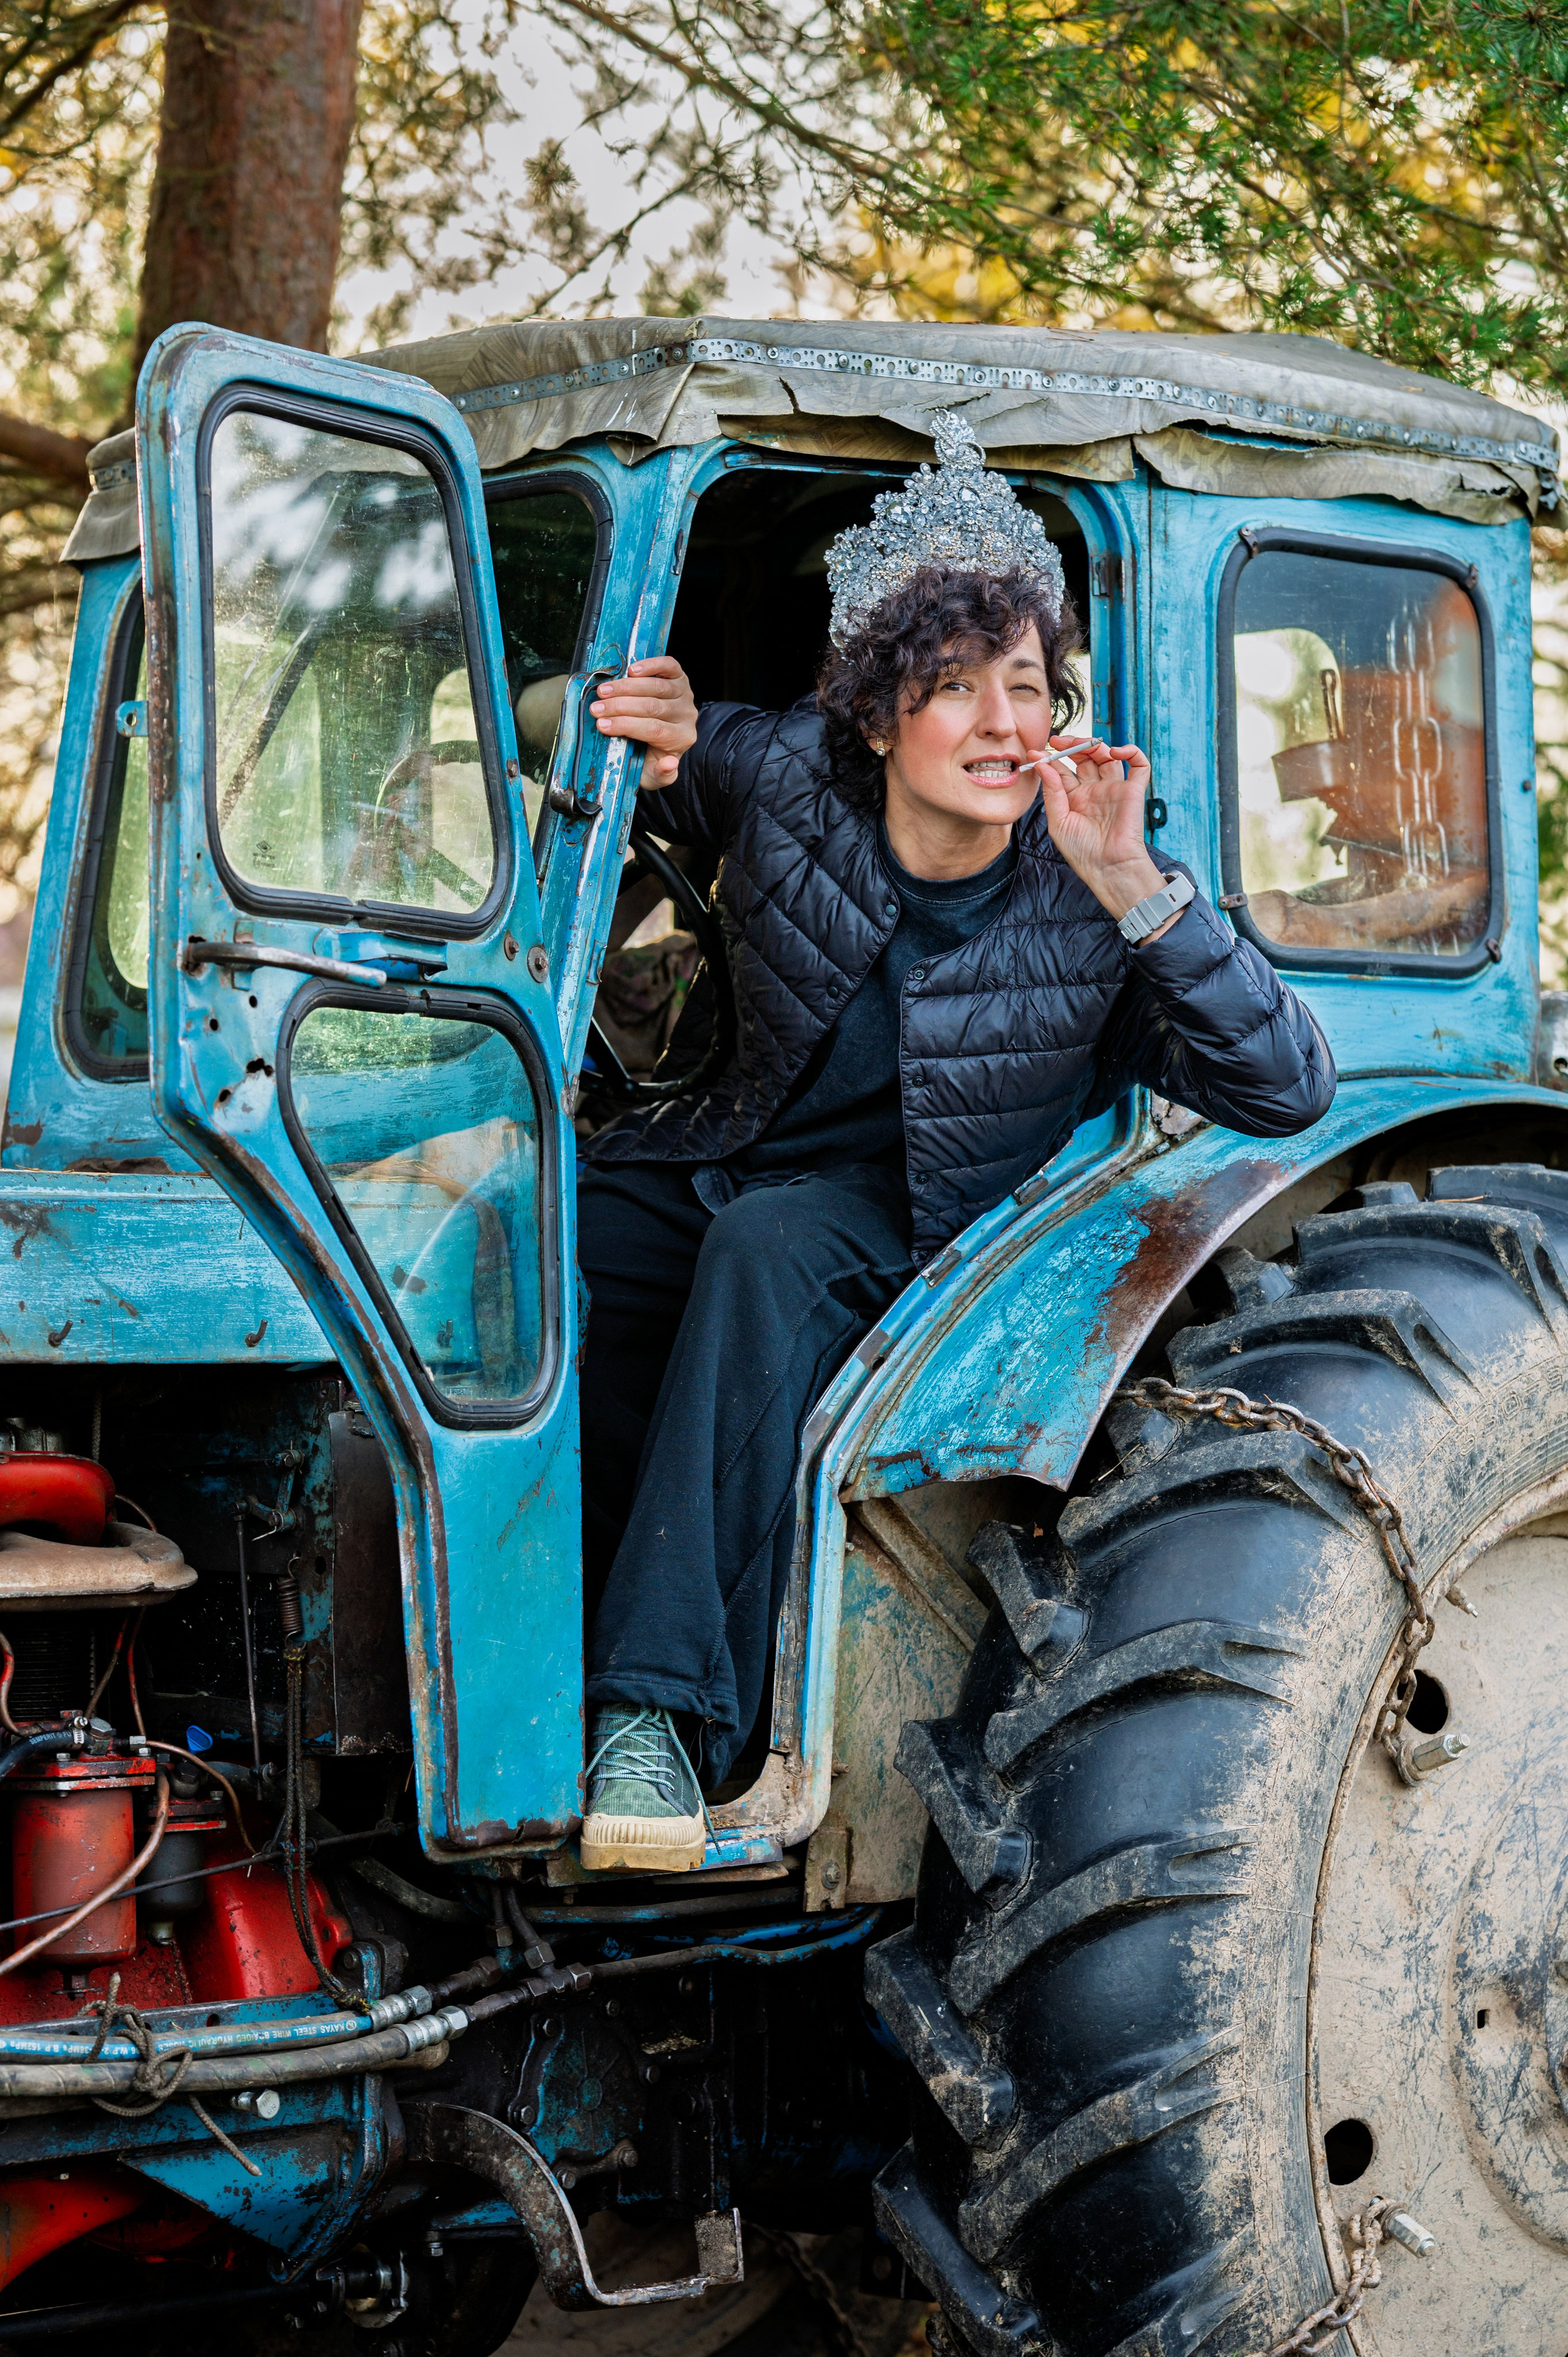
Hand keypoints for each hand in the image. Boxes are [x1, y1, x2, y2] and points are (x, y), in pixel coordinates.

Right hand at [590, 655, 697, 789]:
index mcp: (681, 739)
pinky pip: (669, 666)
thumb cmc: (651, 757)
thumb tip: (669, 764)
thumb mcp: (653, 776)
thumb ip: (661, 775)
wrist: (660, 741)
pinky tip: (631, 670)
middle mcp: (687, 716)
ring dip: (626, 687)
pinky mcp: (680, 677)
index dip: (626, 725)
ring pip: (657, 686)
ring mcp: (685, 694)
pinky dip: (651, 665)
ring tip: (603, 691)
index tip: (601, 725)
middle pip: (653, 707)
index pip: (654, 730)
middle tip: (596, 708)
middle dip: (620, 706)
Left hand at [1036, 733, 1174, 936]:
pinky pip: (1139, 765)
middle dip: (1071, 746)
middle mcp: (1094, 791)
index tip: (1035, 751)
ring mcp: (1114, 789)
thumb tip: (1042, 764)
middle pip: (1084, 758)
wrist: (1108, 867)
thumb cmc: (1082, 851)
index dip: (1050, 758)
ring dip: (1096, 745)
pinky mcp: (1133, 791)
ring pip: (1107, 757)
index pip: (1062, 770)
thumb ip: (1052, 791)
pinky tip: (1116, 752)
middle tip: (1057, 740)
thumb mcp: (1058, 821)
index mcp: (1074, 798)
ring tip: (1085, 745)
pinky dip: (1132, 752)